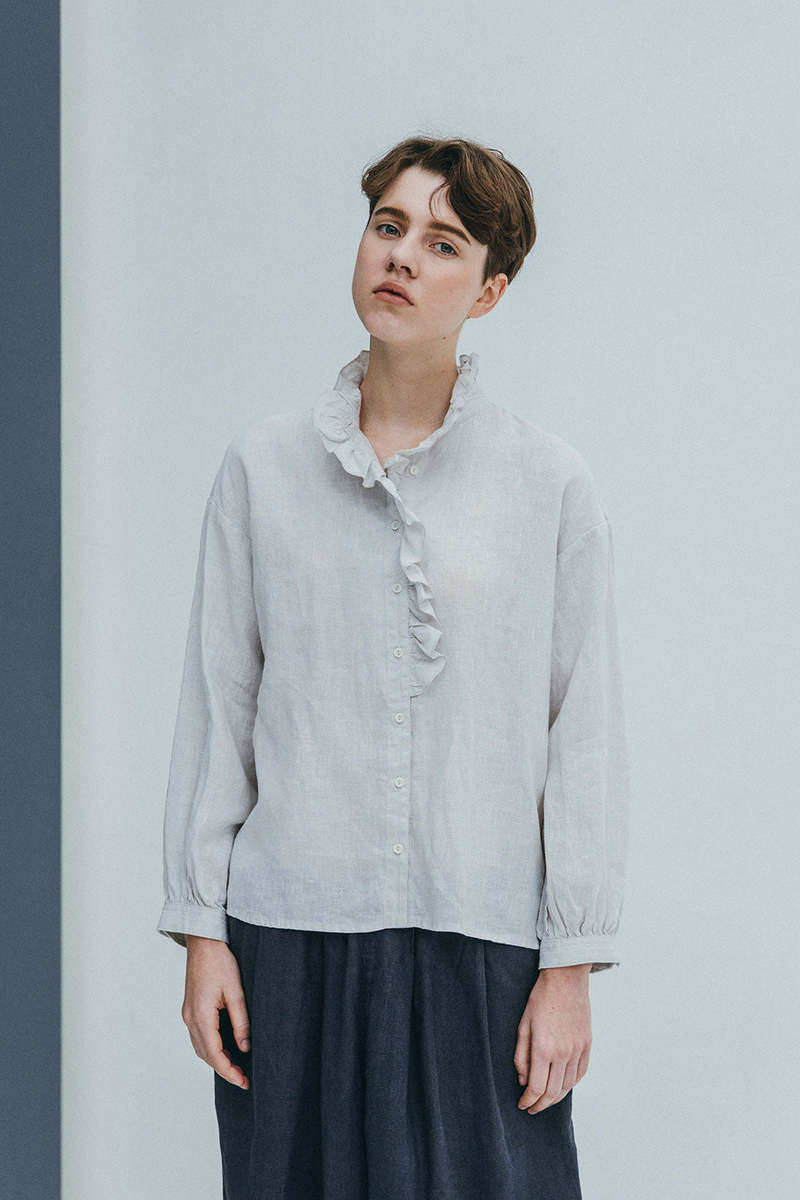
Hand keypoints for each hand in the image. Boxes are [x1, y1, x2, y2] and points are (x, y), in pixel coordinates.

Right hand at [181, 935, 250, 1089]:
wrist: (203, 940)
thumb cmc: (220, 961)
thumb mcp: (236, 991)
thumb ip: (241, 1022)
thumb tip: (245, 1048)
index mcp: (200, 1015)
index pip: (214, 1054)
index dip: (228, 1071)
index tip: (244, 1082)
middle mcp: (190, 1018)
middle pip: (205, 1054)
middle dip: (224, 1069)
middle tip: (244, 1079)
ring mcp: (188, 1013)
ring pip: (200, 1046)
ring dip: (217, 1059)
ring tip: (237, 1067)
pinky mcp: (191, 1007)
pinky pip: (199, 1035)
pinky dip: (211, 1046)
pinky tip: (225, 1048)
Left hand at [514, 964, 591, 1113]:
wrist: (566, 979)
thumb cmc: (540, 999)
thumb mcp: (523, 1025)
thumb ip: (521, 1056)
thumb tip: (522, 1081)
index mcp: (543, 1048)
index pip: (536, 1088)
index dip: (528, 1101)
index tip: (522, 1105)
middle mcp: (563, 1053)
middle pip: (552, 1092)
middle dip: (540, 1105)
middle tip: (531, 1108)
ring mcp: (578, 1050)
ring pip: (567, 1086)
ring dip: (555, 1098)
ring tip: (544, 1100)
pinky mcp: (587, 1045)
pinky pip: (580, 1074)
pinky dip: (570, 1085)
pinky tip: (562, 1086)